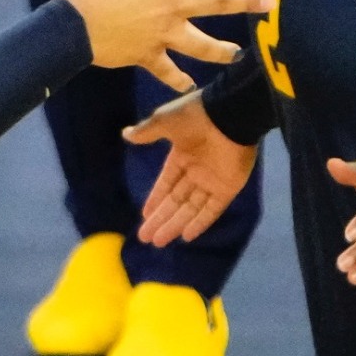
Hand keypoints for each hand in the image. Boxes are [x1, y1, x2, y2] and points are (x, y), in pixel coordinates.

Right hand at [58, 0, 266, 92]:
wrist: (71, 29)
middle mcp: (172, 5)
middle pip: (217, 3)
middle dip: (246, 3)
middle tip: (271, 4)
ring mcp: (163, 33)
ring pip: (200, 45)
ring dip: (221, 51)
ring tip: (237, 54)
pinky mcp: (147, 55)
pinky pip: (167, 70)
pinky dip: (177, 79)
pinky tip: (188, 85)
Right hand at [121, 88, 257, 249]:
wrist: (230, 113)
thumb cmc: (196, 115)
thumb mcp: (165, 121)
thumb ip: (147, 132)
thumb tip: (125, 134)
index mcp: (182, 156)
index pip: (166, 184)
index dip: (155, 200)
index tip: (144, 215)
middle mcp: (196, 172)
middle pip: (175, 201)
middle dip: (160, 219)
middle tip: (145, 238)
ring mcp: (212, 181)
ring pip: (190, 209)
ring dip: (175, 225)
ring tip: (159, 242)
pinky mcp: (228, 188)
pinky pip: (212, 210)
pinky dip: (200, 223)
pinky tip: (186, 236)